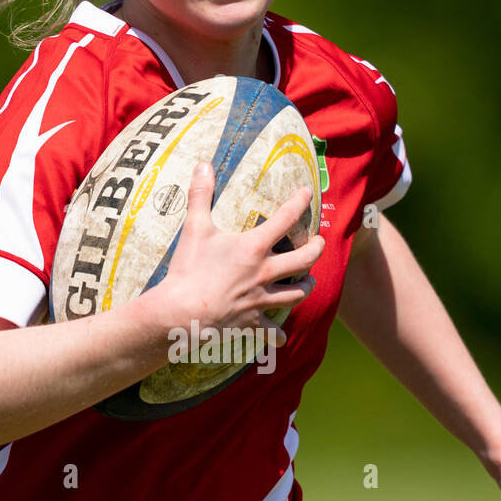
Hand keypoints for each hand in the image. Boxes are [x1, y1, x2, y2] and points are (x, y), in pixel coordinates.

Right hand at [157, 161, 323, 336]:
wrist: (181, 312)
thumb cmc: (188, 269)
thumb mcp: (195, 228)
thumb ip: (201, 195)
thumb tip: (202, 164)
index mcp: (254, 248)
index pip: (286, 218)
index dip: (300, 201)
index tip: (308, 192)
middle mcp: (264, 273)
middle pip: (304, 260)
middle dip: (316, 249)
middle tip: (319, 243)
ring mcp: (260, 300)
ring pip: (296, 294)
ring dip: (305, 287)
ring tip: (309, 282)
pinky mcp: (251, 322)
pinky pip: (271, 332)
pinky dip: (278, 335)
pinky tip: (282, 337)